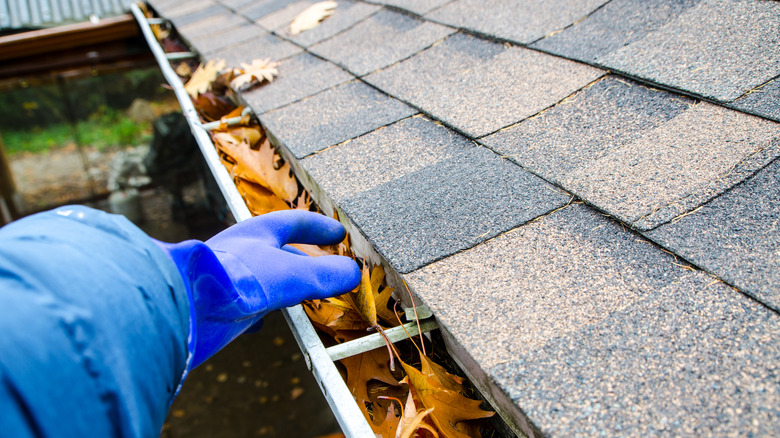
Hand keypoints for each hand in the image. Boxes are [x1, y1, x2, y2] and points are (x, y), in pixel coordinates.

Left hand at [156, 210, 359, 367]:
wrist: (184, 306)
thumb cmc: (235, 279)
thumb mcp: (291, 275)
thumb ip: (324, 275)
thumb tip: (354, 273)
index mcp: (258, 233)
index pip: (294, 222)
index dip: (319, 227)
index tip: (339, 233)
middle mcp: (242, 251)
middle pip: (280, 250)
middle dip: (304, 260)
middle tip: (326, 269)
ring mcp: (229, 277)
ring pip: (263, 278)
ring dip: (284, 286)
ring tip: (301, 297)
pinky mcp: (218, 304)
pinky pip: (244, 303)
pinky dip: (259, 311)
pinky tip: (261, 323)